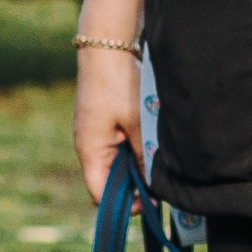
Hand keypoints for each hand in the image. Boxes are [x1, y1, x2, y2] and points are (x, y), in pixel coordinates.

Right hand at [73, 39, 145, 202]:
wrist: (106, 45)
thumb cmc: (117, 84)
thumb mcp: (137, 123)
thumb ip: (144, 156)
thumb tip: (153, 186)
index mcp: (90, 152)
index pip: (100, 196)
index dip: (123, 206)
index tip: (151, 205)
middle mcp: (89, 147)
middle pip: (109, 182)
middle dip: (134, 187)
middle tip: (162, 186)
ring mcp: (95, 134)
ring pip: (117, 164)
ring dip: (137, 167)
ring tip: (160, 165)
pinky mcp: (103, 123)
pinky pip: (118, 147)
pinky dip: (134, 151)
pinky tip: (152, 144)